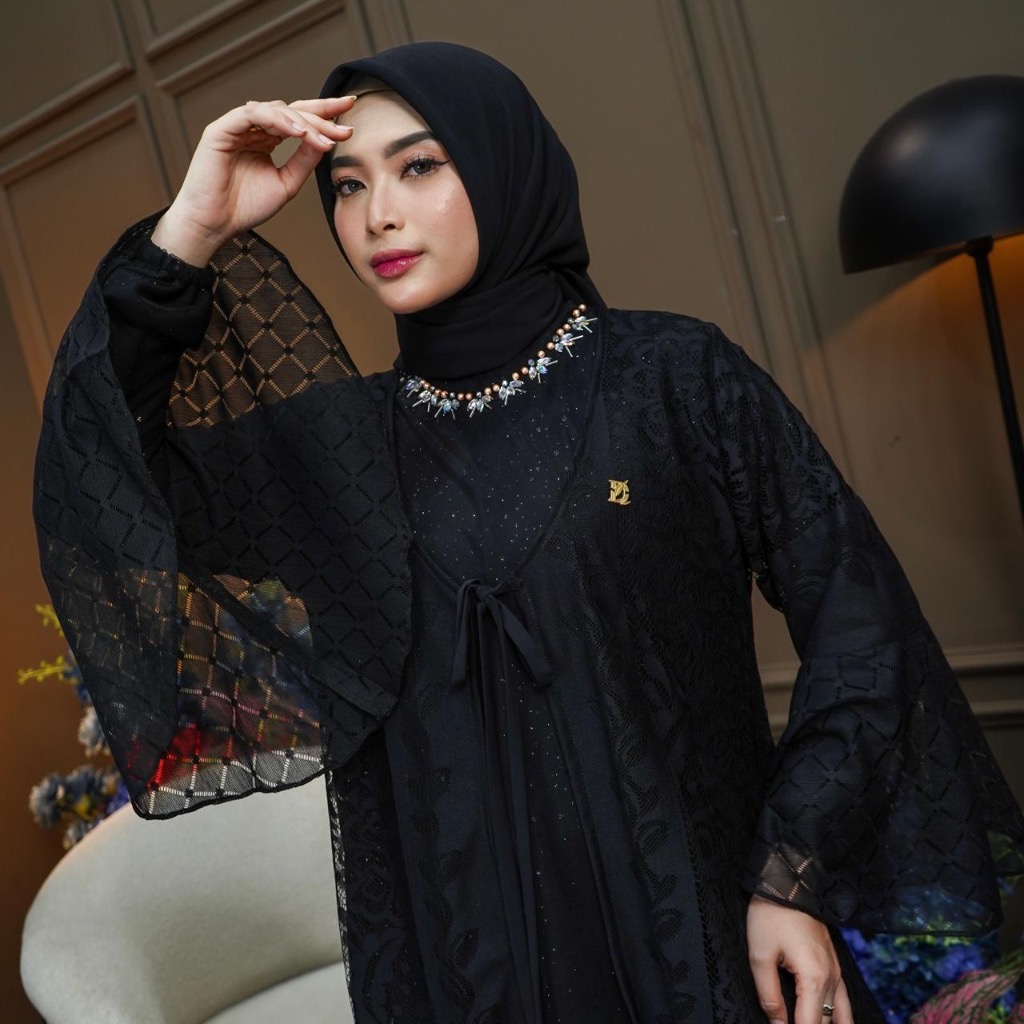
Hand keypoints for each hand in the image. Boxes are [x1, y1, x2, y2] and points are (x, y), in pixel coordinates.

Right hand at [151, 96, 356, 265]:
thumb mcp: (287, 183)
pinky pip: (252, 114)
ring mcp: (236, 127)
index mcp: (266, 140)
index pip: (298, 120)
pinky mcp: (221, 129)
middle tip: (344, 127)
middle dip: (320, 114)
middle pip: (291, 110)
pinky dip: (277, 120)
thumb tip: (327, 140)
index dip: (324, 114)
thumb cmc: (245, 207)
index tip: (350, 113)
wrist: (215, 224)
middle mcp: (252, 129)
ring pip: (275, 110)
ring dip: (303, 122)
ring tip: (323, 138)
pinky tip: (298, 132)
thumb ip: (304, 161)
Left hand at [747, 895, 852, 1023]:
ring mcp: (836, 971)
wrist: (789, 882)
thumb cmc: (771, 916)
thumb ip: (769, 995)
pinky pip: (843, 1001)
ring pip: (840, 1016)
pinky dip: (839, 1017)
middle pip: (825, 1023)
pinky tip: (832, 1022)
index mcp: (814, 979)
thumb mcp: (760, 955)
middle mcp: (832, 979)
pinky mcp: (834, 964)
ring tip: (810, 1023)